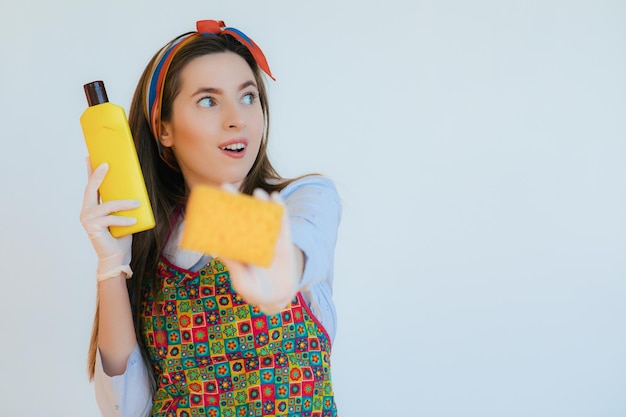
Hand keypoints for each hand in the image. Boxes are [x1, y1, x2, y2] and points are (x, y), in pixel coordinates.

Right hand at [79, 159, 138, 277]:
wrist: (116, 257)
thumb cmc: (120, 235)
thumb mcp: (122, 216)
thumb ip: (122, 204)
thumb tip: (136, 188)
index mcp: (92, 206)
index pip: (91, 186)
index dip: (91, 172)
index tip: (91, 157)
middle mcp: (86, 211)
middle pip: (91, 189)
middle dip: (98, 175)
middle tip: (106, 165)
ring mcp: (87, 220)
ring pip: (107, 206)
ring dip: (124, 204)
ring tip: (137, 204)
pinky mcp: (93, 228)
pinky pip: (110, 220)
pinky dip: (123, 220)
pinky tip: (133, 221)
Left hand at [221, 187, 302, 314]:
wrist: (278, 297)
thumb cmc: (255, 291)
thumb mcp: (242, 281)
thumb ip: (234, 267)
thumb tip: (218, 251)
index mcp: (237, 246)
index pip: (225, 225)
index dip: (217, 212)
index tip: (208, 200)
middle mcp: (251, 237)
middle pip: (242, 214)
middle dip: (234, 200)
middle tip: (225, 187)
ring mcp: (268, 237)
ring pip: (263, 215)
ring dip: (260, 203)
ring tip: (258, 194)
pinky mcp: (283, 240)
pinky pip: (282, 222)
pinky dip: (279, 209)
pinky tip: (275, 198)